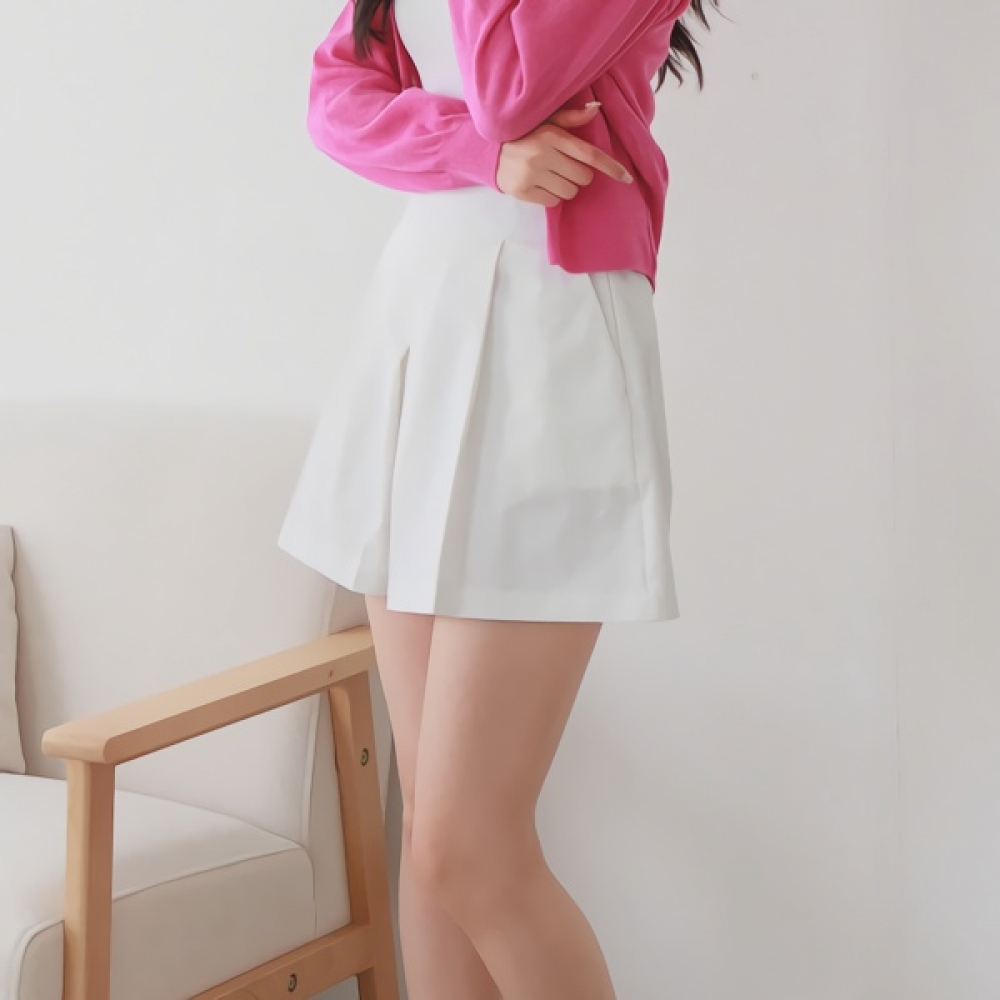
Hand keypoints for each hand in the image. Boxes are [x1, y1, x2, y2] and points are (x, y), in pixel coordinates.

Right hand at [495, 103, 633, 206]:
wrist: (488, 152)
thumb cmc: (523, 136)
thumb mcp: (545, 122)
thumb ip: (571, 118)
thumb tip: (596, 109)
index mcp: (552, 136)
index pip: (589, 154)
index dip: (610, 167)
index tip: (626, 178)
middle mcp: (543, 155)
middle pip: (582, 178)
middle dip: (579, 175)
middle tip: (564, 168)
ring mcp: (532, 175)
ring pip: (569, 192)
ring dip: (566, 187)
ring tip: (551, 176)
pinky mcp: (523, 192)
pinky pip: (553, 202)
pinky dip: (552, 196)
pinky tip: (541, 185)